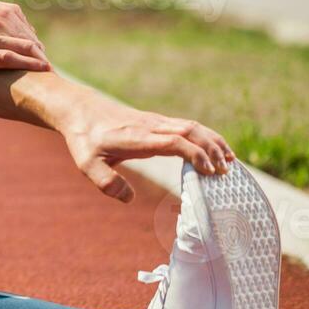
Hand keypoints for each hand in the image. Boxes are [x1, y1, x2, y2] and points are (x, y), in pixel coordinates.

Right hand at [0, 0, 50, 72]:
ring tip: (50, 76)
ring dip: (41, 62)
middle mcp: (1, 21)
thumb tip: (1, 15)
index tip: (39, 58)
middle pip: (31, 41)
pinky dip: (29, 65)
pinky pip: (12, 59)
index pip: (26, 31)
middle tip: (50, 72)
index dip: (35, 46)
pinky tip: (40, 71)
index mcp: (0, 11)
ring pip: (26, 49)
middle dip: (42, 56)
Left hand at [57, 95, 235, 202]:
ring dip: (213, 142)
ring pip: (193, 126)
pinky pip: (187, 126)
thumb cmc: (84, 138)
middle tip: (226, 173)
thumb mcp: (86, 163)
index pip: (174, 141)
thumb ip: (106, 182)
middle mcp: (151, 127)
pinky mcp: (157, 122)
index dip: (194, 154)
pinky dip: (206, 136)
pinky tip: (215, 150)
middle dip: (212, 150)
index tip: (209, 172)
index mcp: (137, 138)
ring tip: (230, 163)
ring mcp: (156, 122)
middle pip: (191, 131)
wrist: (79, 109)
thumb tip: (129, 198)